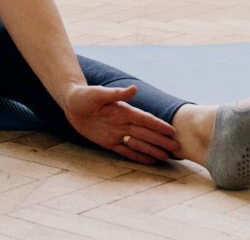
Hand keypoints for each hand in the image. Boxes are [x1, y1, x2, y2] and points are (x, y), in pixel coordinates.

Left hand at [62, 83, 181, 164]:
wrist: (72, 103)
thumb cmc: (85, 95)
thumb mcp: (99, 93)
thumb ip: (117, 93)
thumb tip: (134, 89)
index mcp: (124, 110)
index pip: (145, 119)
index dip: (158, 126)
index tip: (172, 131)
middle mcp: (124, 123)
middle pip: (146, 133)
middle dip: (160, 140)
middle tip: (176, 148)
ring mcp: (117, 133)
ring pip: (138, 143)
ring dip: (152, 150)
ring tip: (167, 157)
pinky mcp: (108, 142)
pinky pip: (125, 151)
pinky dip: (137, 156)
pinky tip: (149, 161)